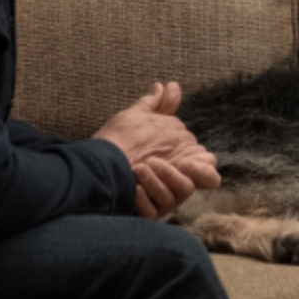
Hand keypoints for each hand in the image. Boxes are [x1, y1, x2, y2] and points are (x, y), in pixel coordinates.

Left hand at [92, 82, 221, 218]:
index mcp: (180, 161)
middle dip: (179, 175)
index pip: (207, 170)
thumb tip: (171, 85)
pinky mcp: (147, 212)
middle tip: (161, 163)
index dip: (203, 169)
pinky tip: (132, 188)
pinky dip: (144, 199)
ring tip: (139, 168)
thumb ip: (159, 105)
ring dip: (158, 181)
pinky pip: (154, 211)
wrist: (92, 162)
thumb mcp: (138, 118)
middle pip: (193, 186)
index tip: (186, 162)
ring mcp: (161, 199)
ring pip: (175, 197)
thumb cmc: (118, 140)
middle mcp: (175, 182)